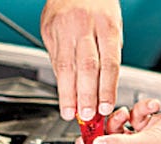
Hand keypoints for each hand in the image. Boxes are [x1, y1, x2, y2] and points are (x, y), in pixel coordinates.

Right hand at [41, 0, 121, 121]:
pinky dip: (59, 79)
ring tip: (70, 112)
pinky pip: (54, 59)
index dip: (106, 88)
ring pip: (65, 66)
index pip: (108, 63)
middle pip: (86, 67)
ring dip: (68, 93)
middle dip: (86, 95)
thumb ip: (108, 53)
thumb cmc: (98, 4)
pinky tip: (63, 93)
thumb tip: (105, 87)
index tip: (105, 107)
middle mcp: (84, 26)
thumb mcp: (113, 25)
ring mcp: (63, 28)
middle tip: (86, 115)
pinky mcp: (48, 30)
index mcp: (106, 24)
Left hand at [77, 99, 160, 143]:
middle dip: (110, 129)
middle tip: (107, 117)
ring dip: (126, 117)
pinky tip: (152, 108)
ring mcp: (151, 143)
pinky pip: (138, 118)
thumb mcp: (152, 143)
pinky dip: (141, 110)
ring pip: (124, 129)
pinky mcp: (157, 128)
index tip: (84, 136)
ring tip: (132, 112)